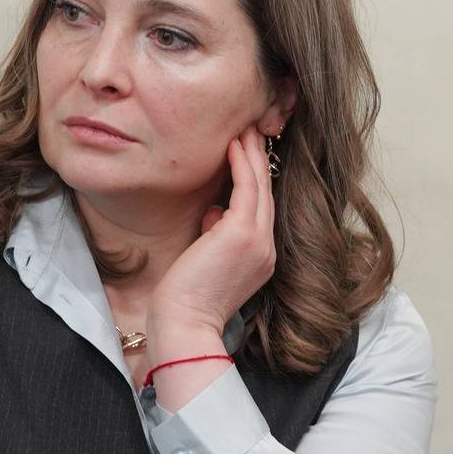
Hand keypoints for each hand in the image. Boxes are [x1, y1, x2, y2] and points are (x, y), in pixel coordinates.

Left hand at [142, 128, 276, 362]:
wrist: (185, 325)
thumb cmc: (187, 301)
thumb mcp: (208, 263)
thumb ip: (216, 236)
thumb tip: (213, 214)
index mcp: (261, 257)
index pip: (261, 210)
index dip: (257, 180)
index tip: (248, 155)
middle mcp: (266, 248)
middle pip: (266, 194)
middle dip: (259, 160)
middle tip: (253, 130)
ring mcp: (258, 241)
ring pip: (259, 187)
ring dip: (252, 155)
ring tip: (245, 129)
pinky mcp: (241, 234)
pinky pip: (245, 189)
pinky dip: (240, 165)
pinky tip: (232, 145)